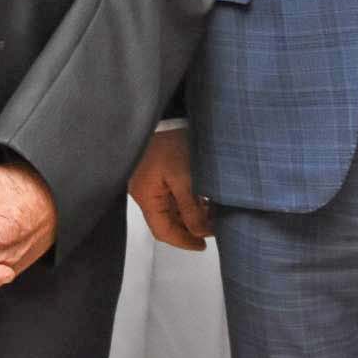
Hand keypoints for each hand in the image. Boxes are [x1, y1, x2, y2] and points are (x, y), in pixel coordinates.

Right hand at [128, 128, 211, 250]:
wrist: (166, 112)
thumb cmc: (170, 142)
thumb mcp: (183, 177)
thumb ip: (191, 208)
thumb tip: (200, 233)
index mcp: (146, 196)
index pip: (163, 231)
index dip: (183, 241)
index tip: (203, 245)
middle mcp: (145, 192)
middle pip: (167, 220)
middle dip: (190, 226)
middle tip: (213, 226)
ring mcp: (150, 181)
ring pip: (171, 207)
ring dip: (191, 212)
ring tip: (212, 211)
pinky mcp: (157, 170)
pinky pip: (172, 193)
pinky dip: (187, 199)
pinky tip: (203, 195)